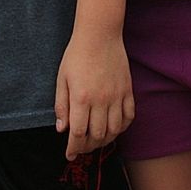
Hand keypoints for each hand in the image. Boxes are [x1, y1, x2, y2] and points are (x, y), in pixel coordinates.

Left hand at [56, 26, 132, 156]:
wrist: (100, 35)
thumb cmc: (77, 55)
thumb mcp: (62, 79)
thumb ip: (61, 106)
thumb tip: (62, 130)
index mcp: (81, 98)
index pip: (78, 133)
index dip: (73, 148)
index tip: (69, 155)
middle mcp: (100, 100)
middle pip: (97, 136)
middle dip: (87, 147)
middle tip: (81, 147)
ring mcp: (116, 96)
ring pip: (114, 130)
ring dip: (105, 140)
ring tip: (96, 140)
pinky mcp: (127, 90)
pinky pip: (129, 116)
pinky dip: (122, 127)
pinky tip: (113, 128)